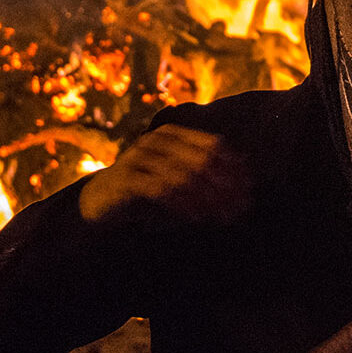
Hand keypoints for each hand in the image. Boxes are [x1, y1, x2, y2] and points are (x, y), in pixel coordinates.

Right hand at [79, 124, 249, 224]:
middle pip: (203, 160)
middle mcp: (156, 140)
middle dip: (226, 184)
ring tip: (225, 215)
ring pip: (186, 176)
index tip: (251, 187)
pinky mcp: (126, 179)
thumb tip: (246, 171)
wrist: (100, 201)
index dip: (236, 166)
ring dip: (210, 198)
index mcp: (173, 134)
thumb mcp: (178, 178)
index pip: (214, 145)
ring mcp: (139, 157)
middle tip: (243, 205)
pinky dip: (184, 204)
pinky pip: (163, 190)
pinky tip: (199, 217)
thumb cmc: (146, 189)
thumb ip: (206, 173)